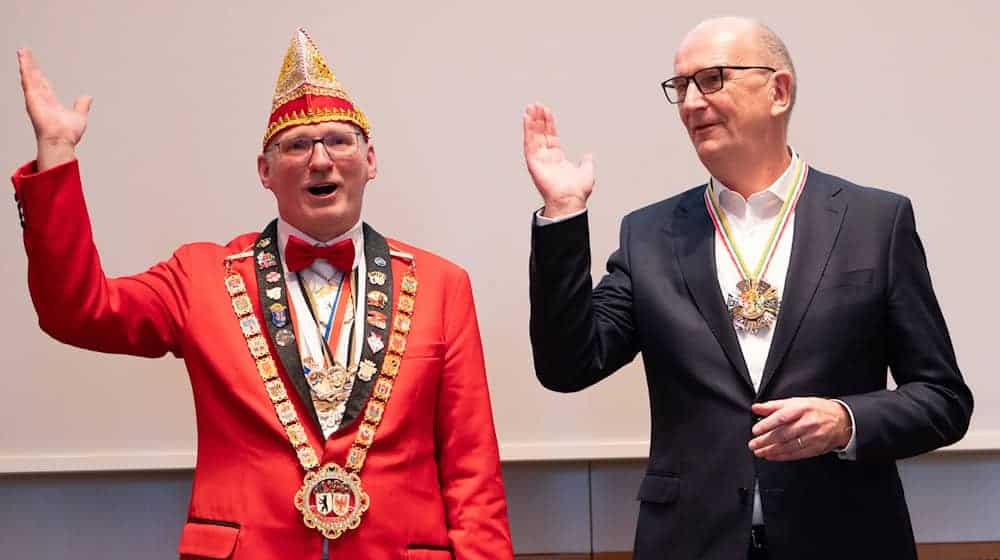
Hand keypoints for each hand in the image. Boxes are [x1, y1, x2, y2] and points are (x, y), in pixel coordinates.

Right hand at [17, 48, 91, 170]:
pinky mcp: (32, 97)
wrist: (61, 140)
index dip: (39, 75)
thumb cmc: (68, 133)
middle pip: (34, 77)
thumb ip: (81, 105)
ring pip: (29, 76)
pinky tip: (23, 59)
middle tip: (25, 53)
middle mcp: (41, 99)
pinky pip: (28, 80)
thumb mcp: (79, 115)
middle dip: (30, 65)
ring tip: (22, 51)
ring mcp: (35, 97)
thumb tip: (88, 97)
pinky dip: (25, 68)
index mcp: (51, 102)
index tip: (36, 67)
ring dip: (26, 63)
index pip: (44, 84)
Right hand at [522, 103, 593, 216]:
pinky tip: (527, 118)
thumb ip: (586, 162)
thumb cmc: (577, 191)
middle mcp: (546, 157)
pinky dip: (527, 130)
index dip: (548, 123)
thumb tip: (588, 156)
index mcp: (556, 158)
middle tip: (536, 105)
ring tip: (530, 107)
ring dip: (531, 121)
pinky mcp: (533, 162)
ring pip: (533, 136)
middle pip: (540, 133)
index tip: (546, 111)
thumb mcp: (586, 171)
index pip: (551, 136)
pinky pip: (529, 143)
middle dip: (538, 119)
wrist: (571, 199)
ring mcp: (539, 159)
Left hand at [748, 398, 852, 460]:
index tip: (755, 430)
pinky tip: (772, 456)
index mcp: (802, 409)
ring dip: (771, 450)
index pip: (781, 417)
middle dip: (765, 441)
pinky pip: (796, 454)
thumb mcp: (796, 402)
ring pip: (788, 446)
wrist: (842, 420)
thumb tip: (756, 408)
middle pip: (783, 434)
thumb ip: (774, 406)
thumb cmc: (817, 409)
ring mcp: (813, 437)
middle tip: (753, 444)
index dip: (766, 425)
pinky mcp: (816, 448)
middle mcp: (808, 423)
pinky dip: (782, 456)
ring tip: (759, 451)